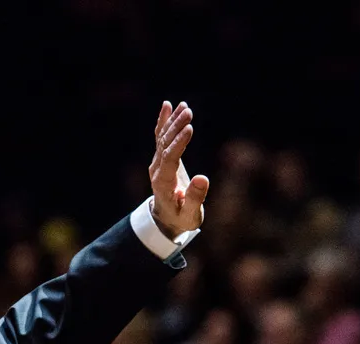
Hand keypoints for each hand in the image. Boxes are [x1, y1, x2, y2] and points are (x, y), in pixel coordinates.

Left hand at [149, 101, 209, 238]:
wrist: (166, 220)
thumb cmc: (181, 219)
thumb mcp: (190, 215)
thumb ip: (195, 198)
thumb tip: (202, 178)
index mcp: (163, 184)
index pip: (169, 159)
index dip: (178, 143)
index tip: (189, 128)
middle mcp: (157, 171)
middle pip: (164, 145)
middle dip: (175, 128)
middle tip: (188, 112)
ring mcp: (157, 164)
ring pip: (162, 139)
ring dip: (172, 121)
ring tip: (184, 106)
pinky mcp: (162, 158)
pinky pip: (160, 137)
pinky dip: (164, 121)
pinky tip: (168, 106)